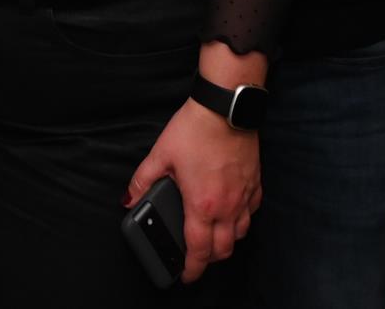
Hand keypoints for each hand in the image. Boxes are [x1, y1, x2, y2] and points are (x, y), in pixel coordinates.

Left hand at [124, 101, 258, 283]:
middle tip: (197, 258)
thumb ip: (142, 180)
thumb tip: (129, 198)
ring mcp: (244, 195)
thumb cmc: (195, 129)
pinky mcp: (255, 182)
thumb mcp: (161, 154)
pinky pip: (252, 211)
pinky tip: (232, 211)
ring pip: (241, 234)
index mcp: (202, 204)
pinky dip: (242, 219)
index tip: (186, 276)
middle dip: (209, 260)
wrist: (225, 108)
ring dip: (227, 241)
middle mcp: (227, 206)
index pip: (199, 250)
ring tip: (214, 237)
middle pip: (224, 249)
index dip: (192, 269)